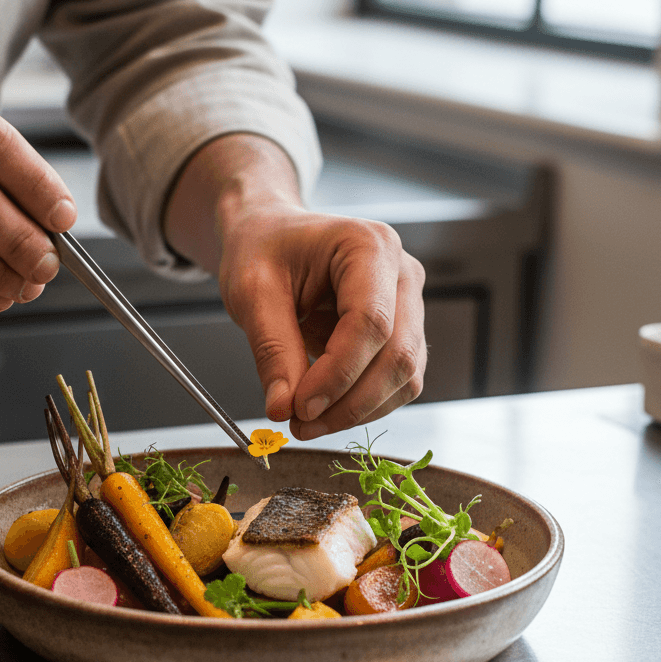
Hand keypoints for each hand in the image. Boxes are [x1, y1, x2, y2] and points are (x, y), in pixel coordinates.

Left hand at [164, 134, 426, 438]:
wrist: (270, 236)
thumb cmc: (262, 249)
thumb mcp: (251, 291)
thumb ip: (270, 349)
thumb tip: (283, 407)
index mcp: (368, 246)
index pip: (371, 322)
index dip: (338, 374)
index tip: (300, 407)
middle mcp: (402, 273)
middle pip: (398, 354)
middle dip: (350, 402)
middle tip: (300, 425)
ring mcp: (409, 304)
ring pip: (405, 376)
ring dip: (358, 410)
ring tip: (305, 421)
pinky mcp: (403, 332)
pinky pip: (396, 381)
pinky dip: (362, 404)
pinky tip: (324, 408)